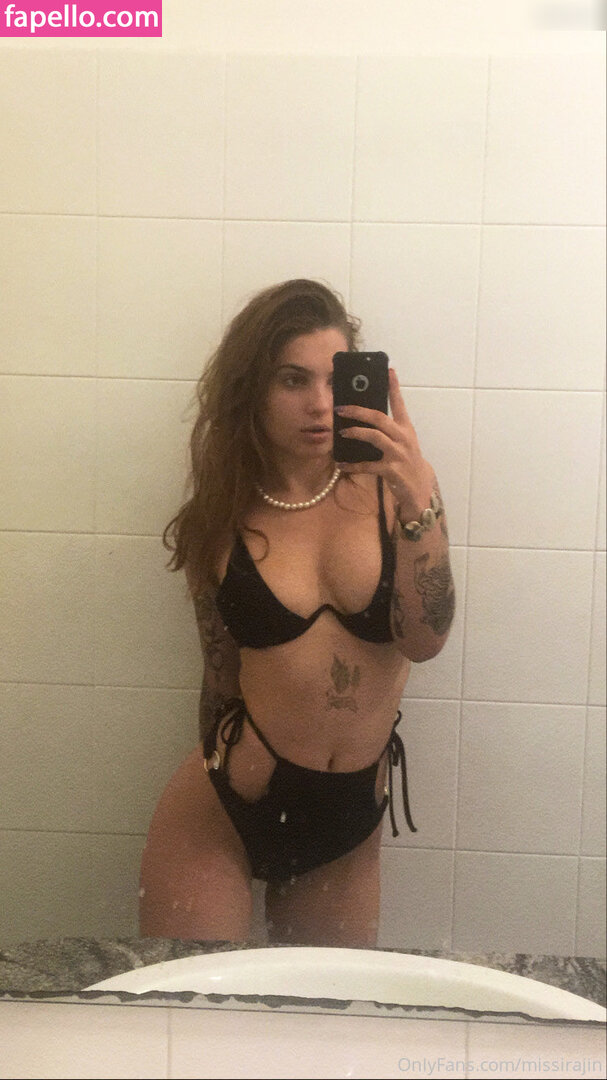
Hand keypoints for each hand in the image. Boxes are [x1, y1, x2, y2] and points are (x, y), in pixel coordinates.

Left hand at [335, 367, 433, 517]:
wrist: (420, 488)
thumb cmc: (406, 461)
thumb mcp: (402, 442)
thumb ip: (387, 430)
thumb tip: (363, 416)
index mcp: (406, 428)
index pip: (400, 404)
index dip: (394, 388)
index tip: (389, 370)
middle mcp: (404, 438)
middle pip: (380, 418)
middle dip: (359, 411)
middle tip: (341, 408)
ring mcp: (398, 454)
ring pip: (375, 437)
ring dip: (356, 432)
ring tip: (341, 432)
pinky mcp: (392, 470)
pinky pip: (368, 465)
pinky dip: (353, 465)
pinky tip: (341, 464)